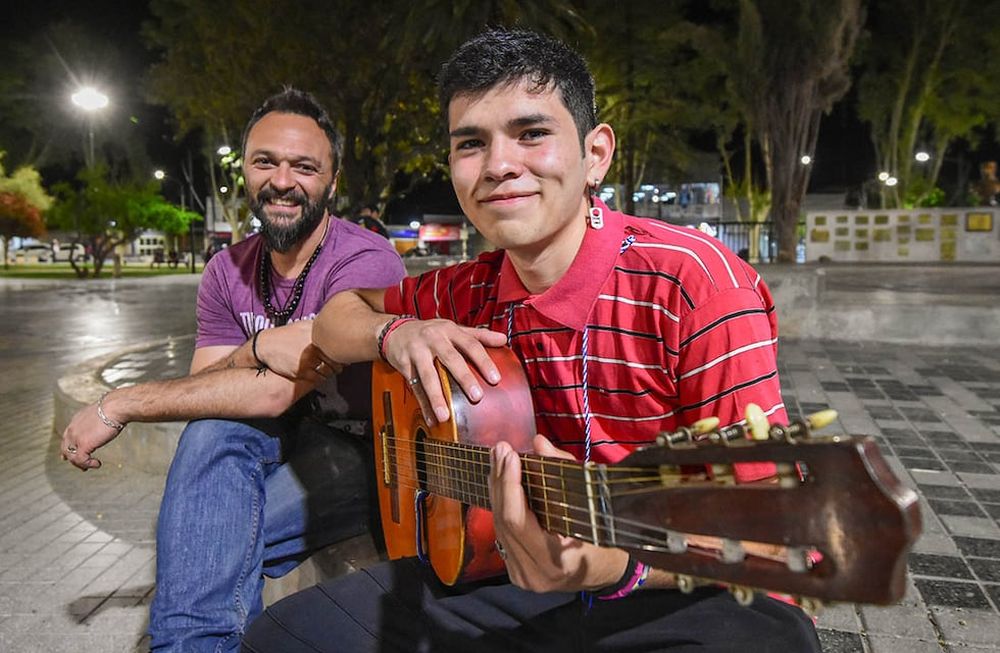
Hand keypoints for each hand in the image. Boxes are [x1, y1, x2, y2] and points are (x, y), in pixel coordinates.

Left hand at [61, 401, 122, 470]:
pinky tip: (97, 463)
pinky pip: (81, 460)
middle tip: (81, 465)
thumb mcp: (101, 414)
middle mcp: (73, 429)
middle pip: (66, 448)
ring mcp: (76, 438)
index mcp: (77, 421)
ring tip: (91, 465)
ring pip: (72, 456)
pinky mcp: (83, 445)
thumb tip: (109, 421)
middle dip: (72, 458)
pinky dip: (88, 464)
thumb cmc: (114, 408)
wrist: (114, 408)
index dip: (68, 446)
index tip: (70, 454)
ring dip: (81, 463)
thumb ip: (99, 420)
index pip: (67, 436)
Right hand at [256, 321, 341, 381]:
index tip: (342, 354)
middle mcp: (314, 348)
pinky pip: (318, 378)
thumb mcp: (303, 326)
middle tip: (338, 365)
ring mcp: (308, 360)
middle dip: (338, 364)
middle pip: (335, 361)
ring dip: (330, 372)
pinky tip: (318, 373)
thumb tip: (333, 327)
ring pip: (328, 371)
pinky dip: (321, 377)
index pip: (337, 347)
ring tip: (327, 369)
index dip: (342, 353)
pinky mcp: (301, 371)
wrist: (265, 346)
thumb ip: (319, 328)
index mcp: (316, 336)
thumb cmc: (285, 335)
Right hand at [382, 318, 506, 424]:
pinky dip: (423, 405)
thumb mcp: (453, 328)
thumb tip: (503, 339)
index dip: (483, 361)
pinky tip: (431, 419)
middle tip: (477, 397)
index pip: (470, 344)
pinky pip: (414, 387)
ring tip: (446, 416)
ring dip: (436, 397)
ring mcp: (417, 352)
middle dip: (463, 378)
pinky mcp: (403, 365)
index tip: (495, 379)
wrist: (395, 331)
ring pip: (428, 376)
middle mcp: (433, 339)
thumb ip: (478, 335)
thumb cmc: (431, 332)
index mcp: (449, 330)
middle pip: (450, 359)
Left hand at [489, 435, 628, 592]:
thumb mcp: (592, 504)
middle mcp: (534, 573)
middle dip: (500, 480)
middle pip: (503, 521)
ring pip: (498, 526)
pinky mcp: (515, 572)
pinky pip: (502, 534)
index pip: (518, 521)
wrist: (602, 575)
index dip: (509, 485)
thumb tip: (538, 443)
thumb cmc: (602, 541)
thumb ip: (564, 470)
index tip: (510, 455)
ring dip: (497, 490)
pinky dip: (501, 506)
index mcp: (556, 561)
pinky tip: (501, 483)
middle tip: (500, 449)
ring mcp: (522, 576)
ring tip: (498, 460)